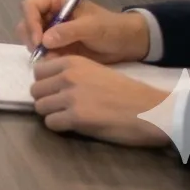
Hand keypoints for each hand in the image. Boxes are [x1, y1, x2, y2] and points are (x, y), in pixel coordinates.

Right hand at [16, 0, 151, 61]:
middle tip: (42, 54)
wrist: (125, 44)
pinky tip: (57, 62)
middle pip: (26, 23)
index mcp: (55, 0)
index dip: (30, 22)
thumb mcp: (92, 27)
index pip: (30, 6)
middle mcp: (48, 13)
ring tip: (53, 59)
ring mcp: (50, 29)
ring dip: (38, 50)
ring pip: (30, 39)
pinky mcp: (54, 45)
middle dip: (31, 39)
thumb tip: (45, 40)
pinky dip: (45, 58)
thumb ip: (69, 31)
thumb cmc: (111, 28)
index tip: (39, 41)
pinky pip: (41, 51)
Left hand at [32, 56, 178, 149]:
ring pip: (40, 107)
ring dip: (52, 114)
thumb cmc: (129, 93)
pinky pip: (51, 124)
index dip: (45, 84)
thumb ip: (73, 75)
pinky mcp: (76, 118)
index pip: (38, 71)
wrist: (153, 110)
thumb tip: (51, 85)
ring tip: (69, 118)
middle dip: (46, 100)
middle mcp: (68, 76)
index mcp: (73, 62)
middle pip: (36, 90)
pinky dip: (60, 127)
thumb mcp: (97, 72)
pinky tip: (75, 127)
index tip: (56, 92)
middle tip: (62, 108)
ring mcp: (71, 97)